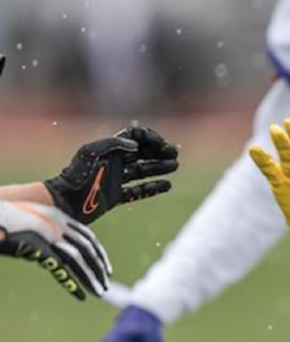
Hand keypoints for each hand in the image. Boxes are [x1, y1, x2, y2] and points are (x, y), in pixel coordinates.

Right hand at [0, 201, 110, 299]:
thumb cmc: (4, 218)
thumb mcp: (28, 219)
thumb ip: (40, 228)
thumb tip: (46, 244)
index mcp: (58, 217)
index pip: (87, 236)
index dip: (98, 252)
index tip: (106, 266)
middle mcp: (58, 225)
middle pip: (87, 248)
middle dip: (98, 267)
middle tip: (106, 282)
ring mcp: (50, 237)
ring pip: (79, 260)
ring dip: (91, 277)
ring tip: (100, 292)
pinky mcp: (40, 250)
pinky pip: (60, 270)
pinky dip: (72, 283)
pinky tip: (80, 295)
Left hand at [44, 126, 179, 223]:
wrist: (63, 203)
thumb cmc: (75, 177)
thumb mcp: (90, 153)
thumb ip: (113, 144)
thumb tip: (136, 146)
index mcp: (108, 151)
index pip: (134, 138)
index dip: (150, 139)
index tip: (162, 145)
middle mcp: (113, 163)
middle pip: (141, 154)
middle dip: (159, 152)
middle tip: (174, 155)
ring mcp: (115, 180)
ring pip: (142, 171)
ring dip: (159, 168)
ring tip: (174, 167)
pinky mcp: (115, 197)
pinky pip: (138, 191)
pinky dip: (153, 188)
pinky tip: (167, 185)